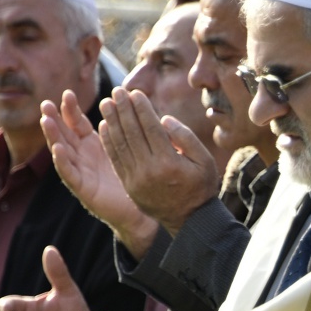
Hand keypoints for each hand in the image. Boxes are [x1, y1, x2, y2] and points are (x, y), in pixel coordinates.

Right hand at [42, 91, 158, 257]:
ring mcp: (81, 172)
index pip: (77, 123)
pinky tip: (58, 148)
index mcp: (93, 145)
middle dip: (54, 119)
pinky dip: (62, 161)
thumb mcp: (128, 147)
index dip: (71, 110)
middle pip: (64, 134)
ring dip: (53, 136)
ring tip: (46, 121)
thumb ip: (125, 128)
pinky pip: (70, 173)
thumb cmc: (135, 176)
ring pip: (62, 151)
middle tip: (46, 104)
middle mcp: (83, 157)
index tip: (68, 93)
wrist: (139, 209)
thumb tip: (128, 102)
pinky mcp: (83, 189)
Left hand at [99, 87, 219, 235]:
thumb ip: (186, 138)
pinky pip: (116, 159)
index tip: (135, 92)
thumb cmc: (201, 186)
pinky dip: (109, 141)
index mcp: (169, 162)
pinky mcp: (129, 185)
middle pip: (132, 133)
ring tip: (106, 103)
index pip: (150, 128)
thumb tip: (163, 119)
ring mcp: (136, 179)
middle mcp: (149, 170)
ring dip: (111, 122)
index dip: (141, 108)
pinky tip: (105, 126)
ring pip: (120, 144)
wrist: (189, 219)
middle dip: (123, 110)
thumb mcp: (205, 161)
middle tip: (116, 91)